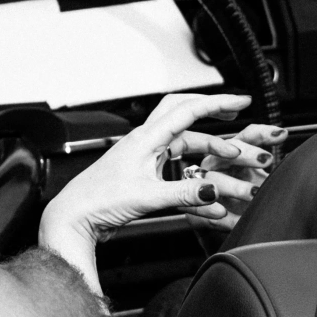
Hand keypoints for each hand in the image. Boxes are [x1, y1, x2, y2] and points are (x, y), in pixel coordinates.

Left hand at [38, 92, 251, 282]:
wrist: (75, 216)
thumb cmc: (98, 201)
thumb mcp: (149, 197)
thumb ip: (185, 194)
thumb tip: (214, 190)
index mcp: (146, 138)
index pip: (188, 110)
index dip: (218, 103)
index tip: (241, 100)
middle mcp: (144, 140)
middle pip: (182, 111)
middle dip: (210, 109)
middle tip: (234, 111)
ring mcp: (142, 153)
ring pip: (180, 137)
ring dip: (206, 142)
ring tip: (228, 152)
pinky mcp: (142, 169)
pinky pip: (173, 156)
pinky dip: (193, 160)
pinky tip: (203, 171)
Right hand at [179, 121, 288, 232]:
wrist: (225, 223)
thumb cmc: (244, 197)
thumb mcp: (261, 181)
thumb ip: (273, 168)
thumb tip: (293, 156)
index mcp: (231, 153)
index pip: (246, 137)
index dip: (263, 133)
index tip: (281, 135)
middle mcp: (216, 164)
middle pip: (227, 154)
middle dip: (247, 155)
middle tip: (266, 159)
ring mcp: (203, 185)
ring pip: (214, 181)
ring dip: (235, 186)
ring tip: (254, 193)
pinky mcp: (195, 209)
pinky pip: (202, 210)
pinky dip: (216, 214)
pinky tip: (229, 216)